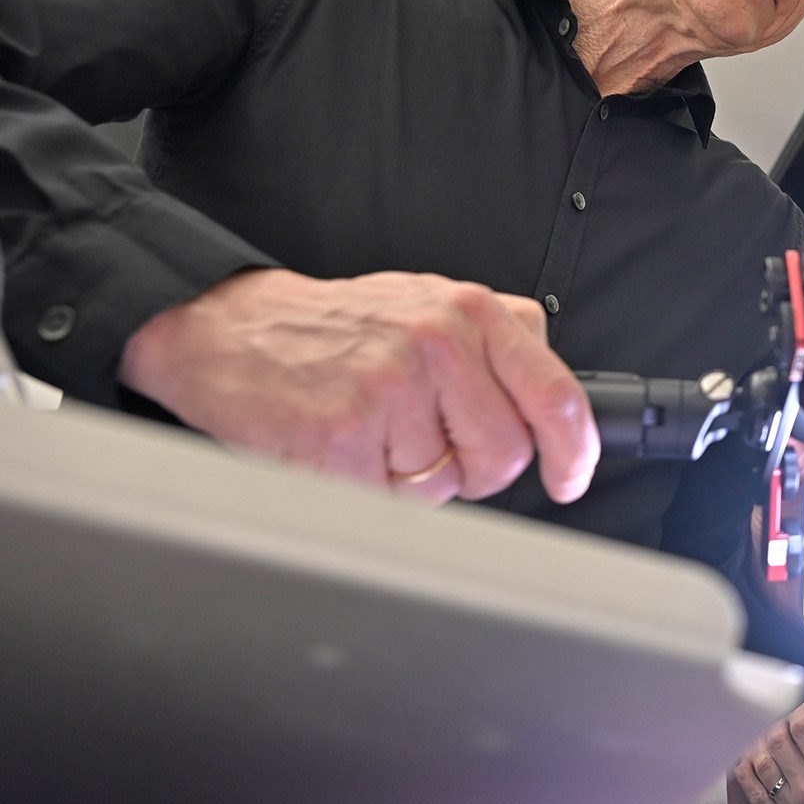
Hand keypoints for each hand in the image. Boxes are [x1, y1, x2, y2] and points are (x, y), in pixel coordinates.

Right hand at [118, 267, 596, 503]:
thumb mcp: (429, 304)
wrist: (229, 328)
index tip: (568, 478)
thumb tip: (550, 401)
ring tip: (375, 433)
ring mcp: (389, 387)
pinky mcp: (344, 433)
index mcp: (469, 312)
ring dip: (414, 478)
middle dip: (473, 468)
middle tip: (427, 445)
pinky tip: (343, 449)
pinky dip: (369, 490)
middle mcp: (437, 343)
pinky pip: (389, 499)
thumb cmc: (335, 327)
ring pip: (446, 484)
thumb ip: (494, 342)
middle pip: (504, 454)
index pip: (555, 394)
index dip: (573, 450)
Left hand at [727, 697, 803, 803]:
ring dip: (760, 746)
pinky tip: (748, 763)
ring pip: (762, 763)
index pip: (801, 728)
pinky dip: (746, 773)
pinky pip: (754, 793)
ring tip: (766, 740)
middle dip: (777, 725)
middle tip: (781, 724)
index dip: (796, 713)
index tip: (798, 712)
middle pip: (778, 741)